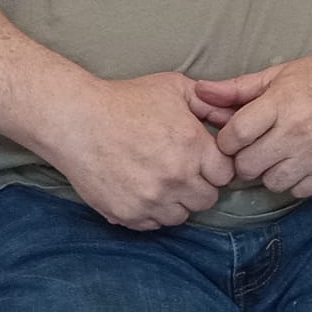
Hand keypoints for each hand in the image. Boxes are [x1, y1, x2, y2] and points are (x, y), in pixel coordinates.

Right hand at [44, 71, 235, 229]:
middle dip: (200, 185)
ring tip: (161, 180)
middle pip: (207, 199)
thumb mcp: (175, 87)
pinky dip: (152, 212)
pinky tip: (143, 189)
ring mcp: (151, 200)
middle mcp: (177, 177)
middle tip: (184, 171)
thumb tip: (232, 116)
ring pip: (181, 216)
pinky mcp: (128, 214)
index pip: (226, 175)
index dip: (217, 166)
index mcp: (193, 147)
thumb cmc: (127, 100)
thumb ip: (209, 103)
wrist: (79, 120)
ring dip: (177, 201)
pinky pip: (153, 225)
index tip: (205, 160)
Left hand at [189, 48, 311, 198]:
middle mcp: (299, 130)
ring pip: (270, 182)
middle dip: (244, 158)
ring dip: (269, 170)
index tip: (235, 136)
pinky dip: (294, 180)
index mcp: (282, 102)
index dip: (227, 140)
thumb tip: (198, 91)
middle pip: (247, 166)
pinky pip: (297, 191)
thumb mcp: (278, 75)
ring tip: (280, 152)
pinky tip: (300, 160)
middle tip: (255, 146)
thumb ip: (237, 88)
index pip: (235, 136)